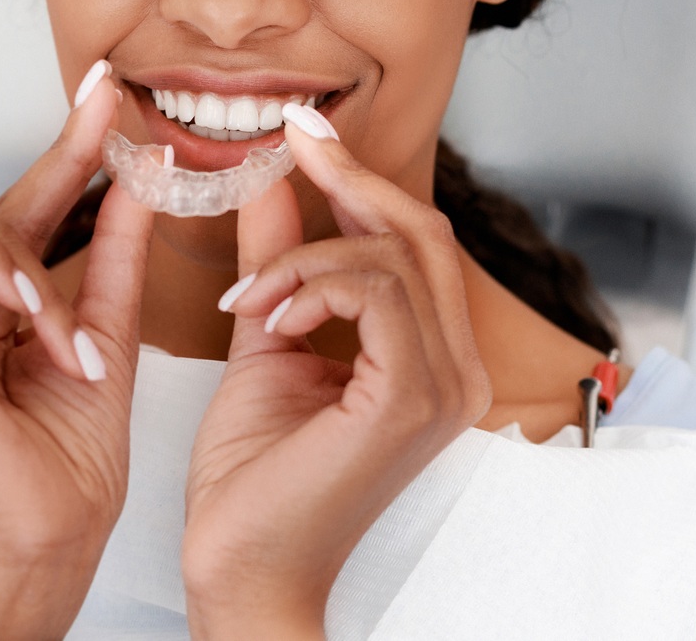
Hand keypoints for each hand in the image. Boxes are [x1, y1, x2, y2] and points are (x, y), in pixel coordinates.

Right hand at [0, 62, 155, 640]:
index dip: (74, 155)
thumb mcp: (108, 329)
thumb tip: (140, 175)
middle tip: (107, 105)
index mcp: (3, 306)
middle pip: (6, 208)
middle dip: (63, 158)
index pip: (39, 215)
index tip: (110, 96)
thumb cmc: (70, 456)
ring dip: (31, 269)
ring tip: (65, 333)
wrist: (48, 528)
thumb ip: (115, 252)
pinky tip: (29, 310)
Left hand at [181, 108, 489, 637]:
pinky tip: (266, 316)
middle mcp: (454, 371)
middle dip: (347, 175)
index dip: (360, 175)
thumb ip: (278, 264)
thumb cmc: (253, 480)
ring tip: (246, 297)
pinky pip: (374, 292)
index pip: (414, 241)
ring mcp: (442, 387)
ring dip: (301, 254)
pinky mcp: (409, 400)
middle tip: (286, 138)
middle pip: (420, 232)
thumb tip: (274, 183)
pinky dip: (309, 283)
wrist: (240, 567)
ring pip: (390, 255)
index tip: (302, 128)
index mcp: (430, 359)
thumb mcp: (265, 340)